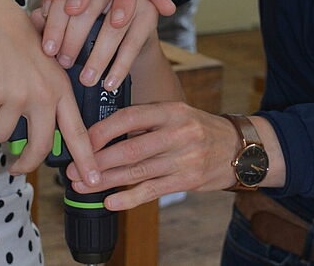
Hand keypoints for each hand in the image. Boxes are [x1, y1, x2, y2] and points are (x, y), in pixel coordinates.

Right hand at [0, 15, 99, 186]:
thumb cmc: (10, 36)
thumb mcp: (43, 61)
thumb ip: (48, 89)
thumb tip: (43, 125)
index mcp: (59, 87)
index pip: (78, 130)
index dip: (86, 158)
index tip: (93, 180)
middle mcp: (43, 94)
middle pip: (40, 146)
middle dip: (27, 163)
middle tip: (17, 168)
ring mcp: (18, 96)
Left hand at [40, 0, 158, 90]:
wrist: (130, 20)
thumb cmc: (92, 16)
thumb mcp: (70, 11)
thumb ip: (53, 12)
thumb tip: (36, 19)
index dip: (55, 23)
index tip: (47, 48)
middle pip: (89, 9)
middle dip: (73, 40)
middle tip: (63, 62)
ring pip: (113, 28)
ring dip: (98, 58)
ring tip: (86, 79)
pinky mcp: (150, 13)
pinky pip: (134, 43)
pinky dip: (120, 66)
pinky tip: (109, 82)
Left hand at [62, 102, 240, 210]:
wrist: (240, 148)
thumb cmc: (199, 130)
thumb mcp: (177, 114)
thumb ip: (146, 121)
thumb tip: (102, 134)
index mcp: (171, 111)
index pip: (129, 117)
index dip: (101, 131)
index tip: (81, 141)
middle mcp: (178, 132)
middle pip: (130, 149)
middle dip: (96, 161)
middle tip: (73, 169)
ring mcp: (184, 158)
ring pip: (137, 172)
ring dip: (106, 181)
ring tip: (83, 187)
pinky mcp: (188, 180)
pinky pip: (152, 191)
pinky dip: (128, 198)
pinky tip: (110, 202)